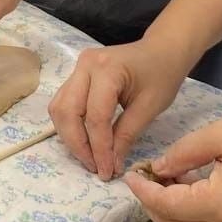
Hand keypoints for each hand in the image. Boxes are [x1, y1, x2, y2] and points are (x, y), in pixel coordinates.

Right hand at [49, 40, 186, 179]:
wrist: (162, 50)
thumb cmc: (162, 75)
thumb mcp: (150, 107)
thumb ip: (127, 136)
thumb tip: (110, 165)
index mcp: (107, 69)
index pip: (95, 117)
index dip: (99, 148)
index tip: (107, 172)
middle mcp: (85, 65)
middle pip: (68, 112)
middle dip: (78, 145)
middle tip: (95, 167)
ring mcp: (78, 67)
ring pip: (60, 108)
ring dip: (70, 136)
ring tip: (90, 157)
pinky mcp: (77, 74)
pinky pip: (64, 103)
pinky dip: (70, 125)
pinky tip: (85, 140)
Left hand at [125, 105, 221, 221]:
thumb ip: (184, 153)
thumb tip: (160, 168)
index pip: (168, 207)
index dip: (144, 191)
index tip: (130, 173)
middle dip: (153, 206)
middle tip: (143, 177)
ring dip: (172, 211)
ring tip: (163, 177)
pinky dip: (193, 212)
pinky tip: (188, 183)